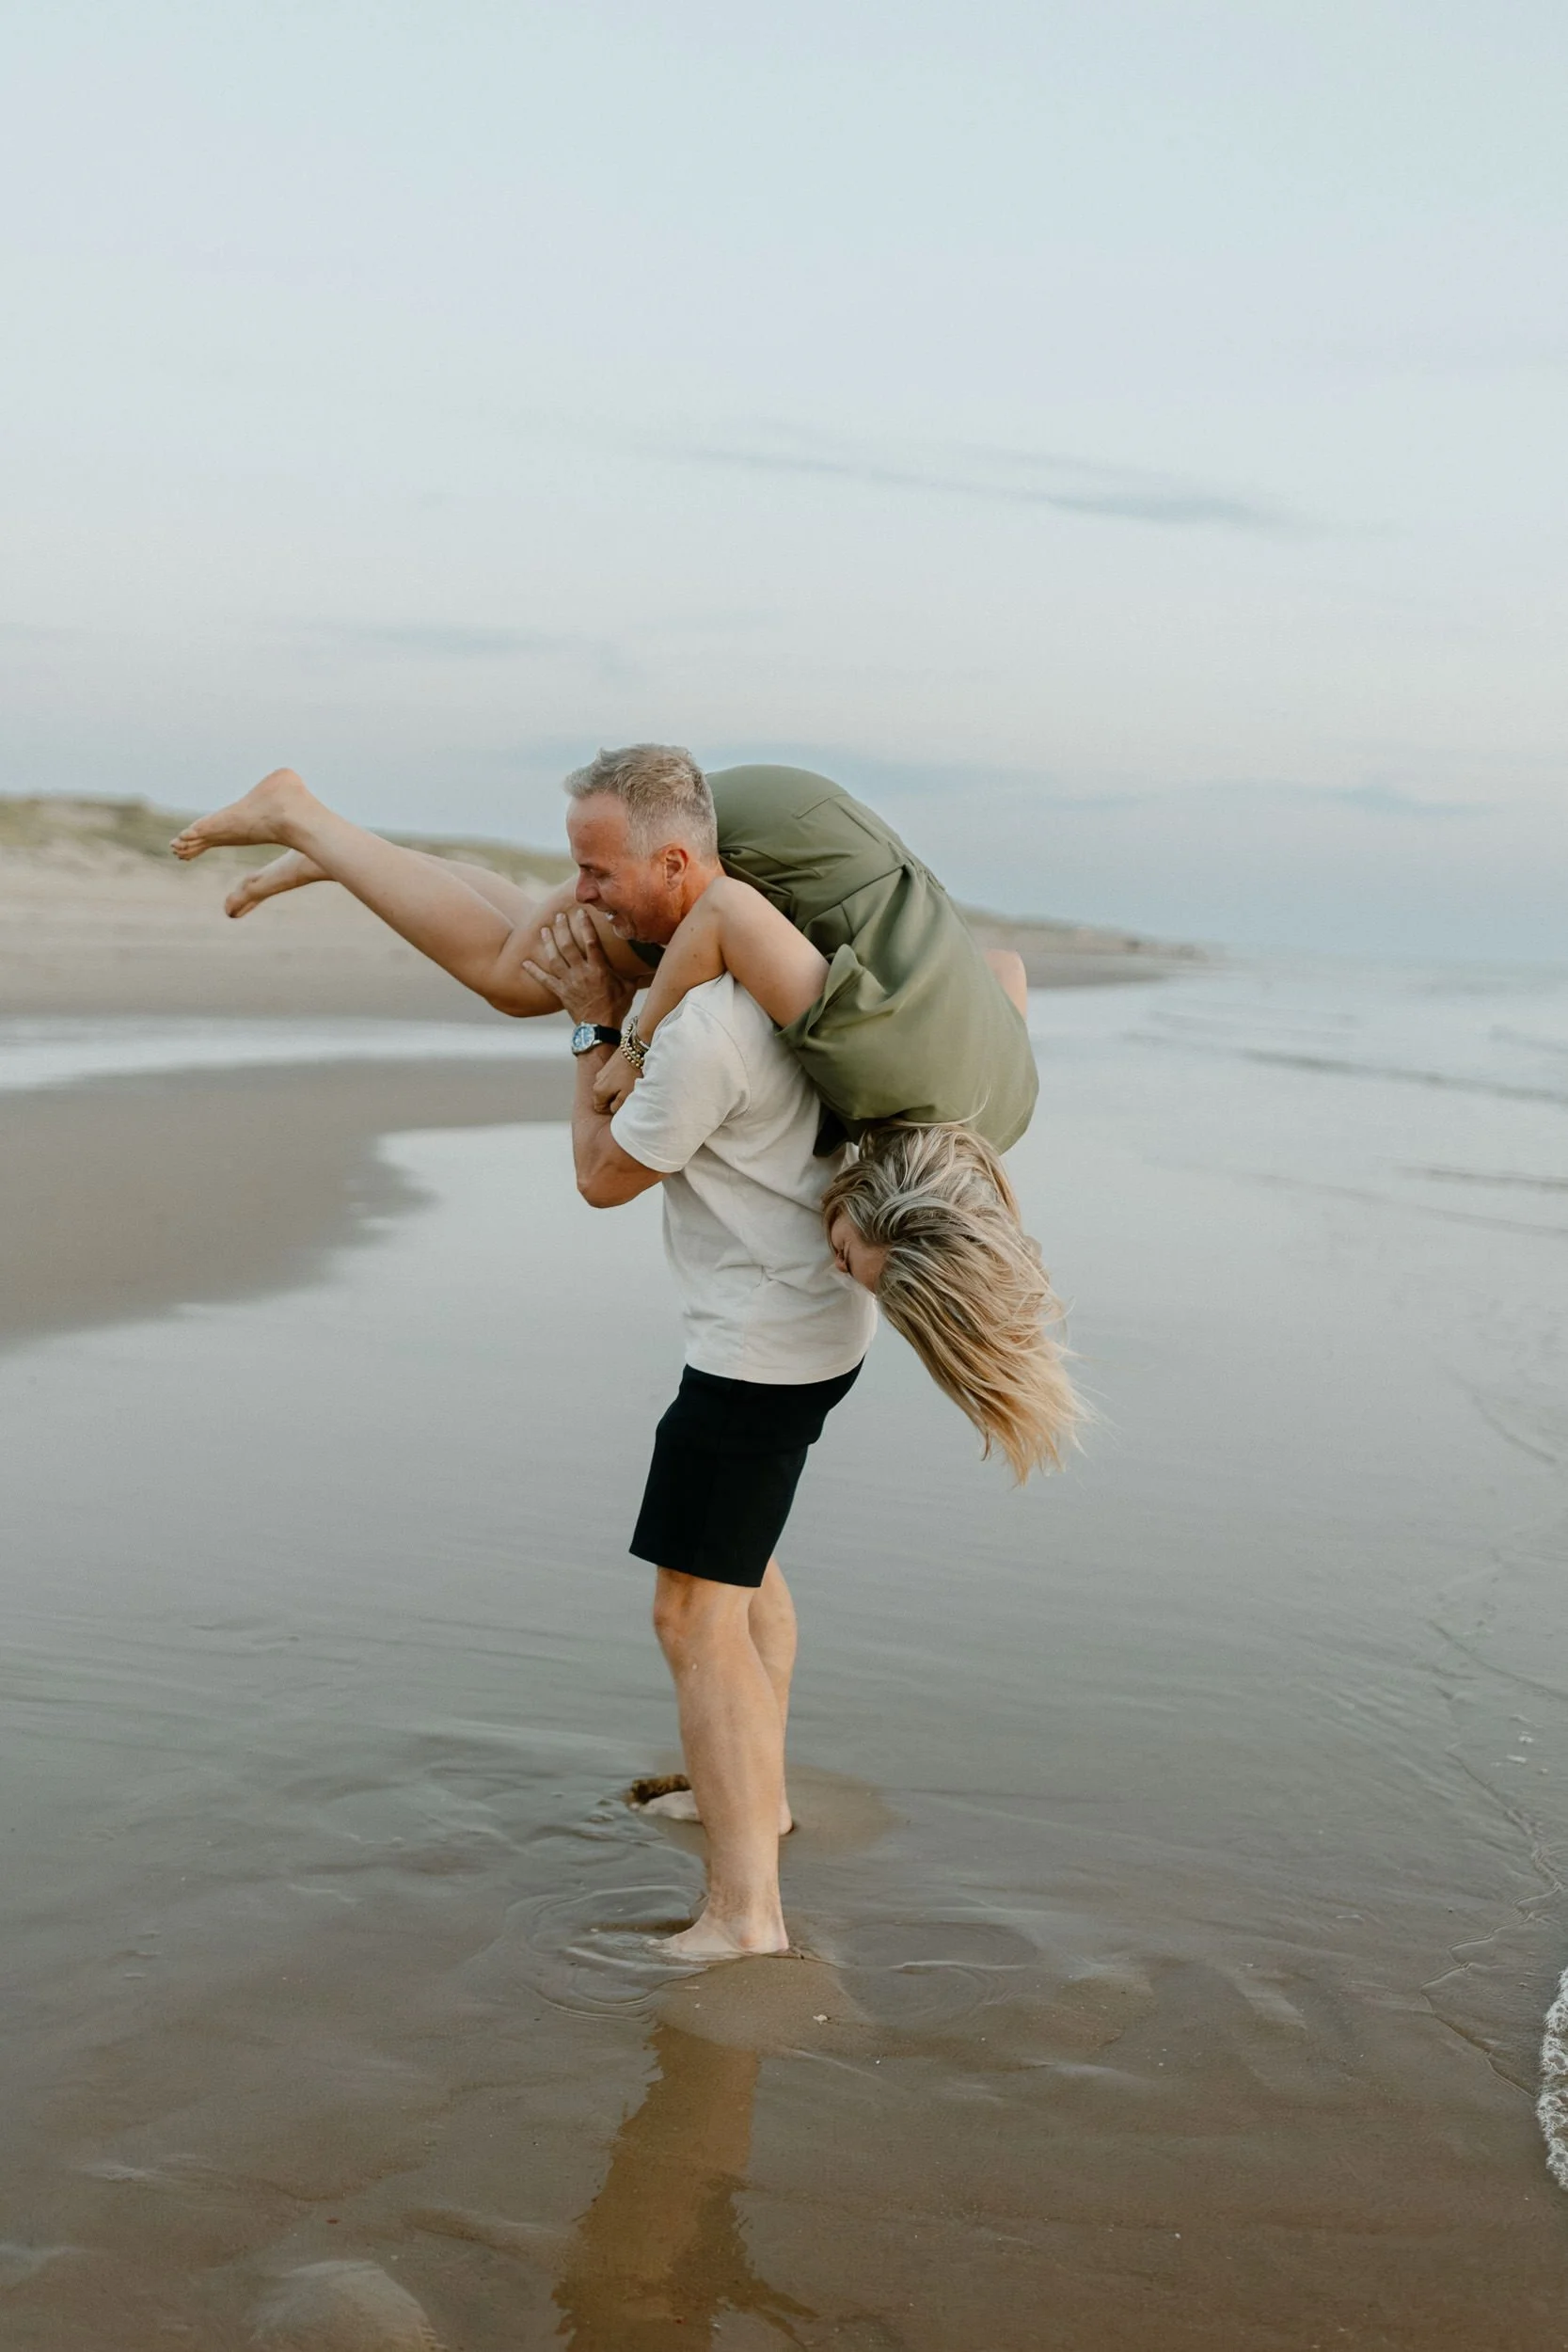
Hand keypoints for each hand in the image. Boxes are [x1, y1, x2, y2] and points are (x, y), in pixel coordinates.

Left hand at [522, 906, 636, 1028]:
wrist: (599, 1029)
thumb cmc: (616, 1008)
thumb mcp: (629, 989)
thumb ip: (634, 973)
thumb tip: (650, 962)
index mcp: (599, 969)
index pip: (591, 942)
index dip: (585, 925)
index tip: (580, 912)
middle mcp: (581, 973)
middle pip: (569, 946)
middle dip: (562, 929)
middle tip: (558, 916)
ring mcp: (569, 982)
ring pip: (555, 958)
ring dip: (548, 943)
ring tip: (544, 930)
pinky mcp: (560, 992)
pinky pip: (545, 980)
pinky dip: (534, 971)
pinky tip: (525, 962)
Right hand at [592, 1049, 639, 1115]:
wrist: (634, 1050)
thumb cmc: (631, 1074)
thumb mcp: (626, 1095)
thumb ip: (617, 1106)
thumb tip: (612, 1109)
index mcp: (599, 1091)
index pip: (600, 1108)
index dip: (610, 1110)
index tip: (621, 1105)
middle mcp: (597, 1081)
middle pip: (603, 1098)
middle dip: (613, 1099)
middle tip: (626, 1095)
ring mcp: (601, 1072)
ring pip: (607, 1088)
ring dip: (616, 1089)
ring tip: (628, 1085)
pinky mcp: (608, 1065)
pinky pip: (610, 1079)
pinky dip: (617, 1080)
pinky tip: (628, 1077)